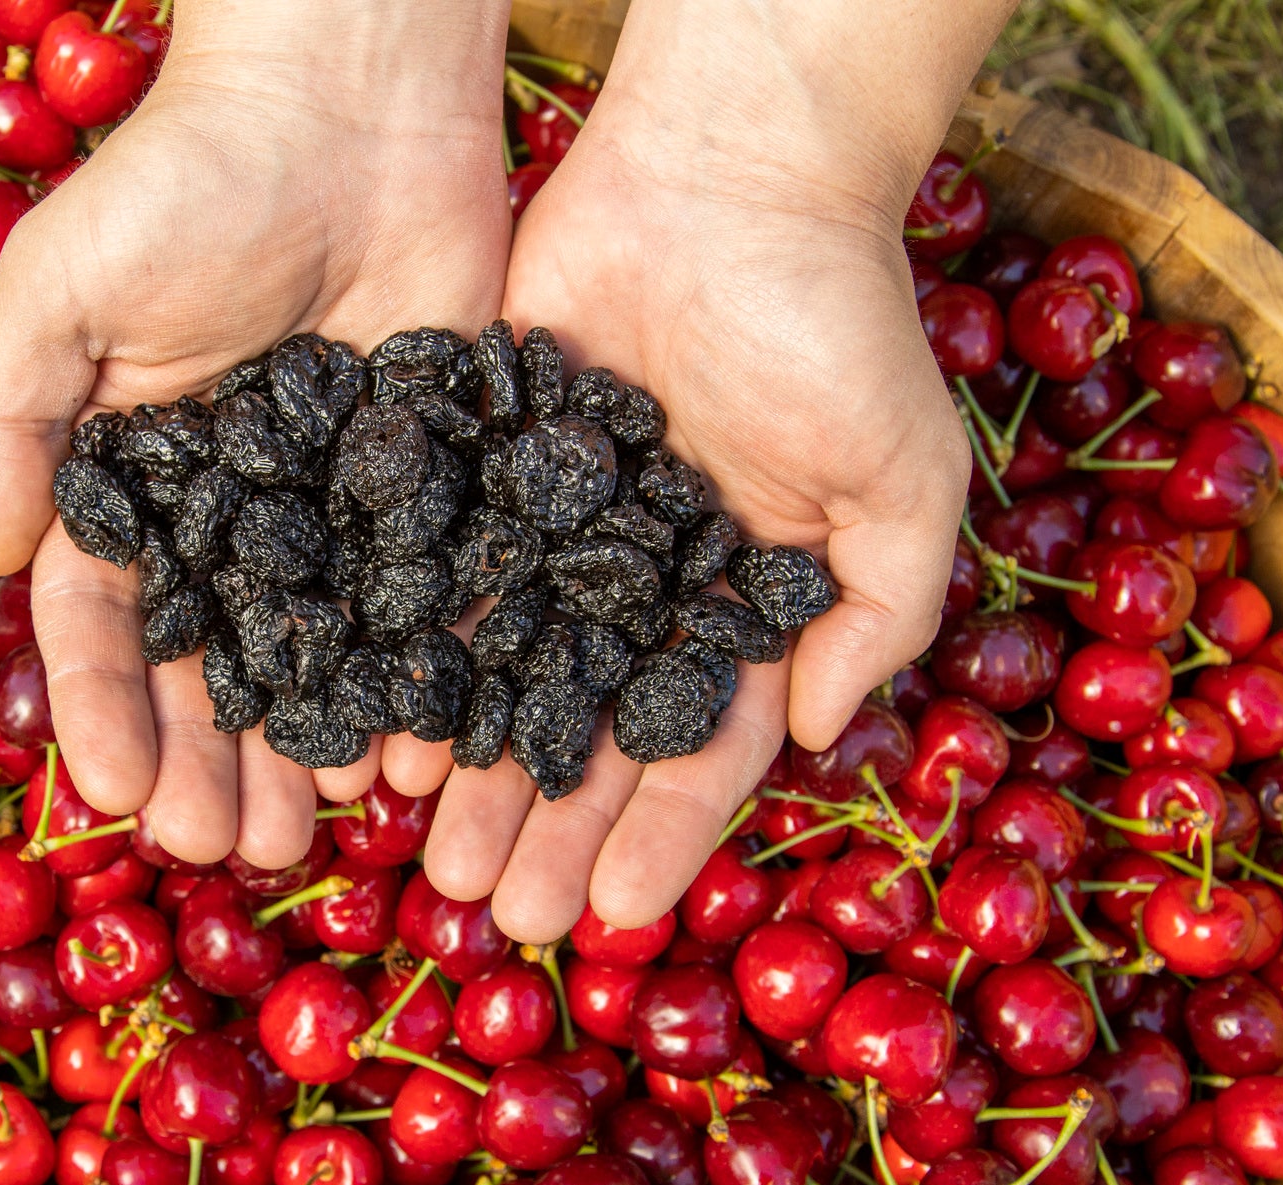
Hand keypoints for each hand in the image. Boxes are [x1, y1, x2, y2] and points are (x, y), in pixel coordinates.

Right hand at [0, 0, 510, 869]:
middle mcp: (230, 511)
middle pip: (215, 666)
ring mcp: (333, 507)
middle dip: (213, 763)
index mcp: (132, 477)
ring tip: (311, 834)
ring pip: (318, 659)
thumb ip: (14, 421)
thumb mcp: (59, 288)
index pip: (106, 622)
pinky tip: (408, 755)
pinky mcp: (428, 486)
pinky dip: (411, 684)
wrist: (351, 95)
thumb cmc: (185, 176)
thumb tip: (0, 556)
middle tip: (228, 850)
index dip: (105, 713)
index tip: (115, 798)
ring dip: (306, 749)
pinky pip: (418, 605)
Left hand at [406, 0, 1010, 943]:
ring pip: (503, 679)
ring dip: (473, 775)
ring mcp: (555, 536)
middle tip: (500, 914)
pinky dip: (413, 660)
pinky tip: (383, 735)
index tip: (618, 915)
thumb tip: (816, 736)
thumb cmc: (835, 323)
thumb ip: (877, 615)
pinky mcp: (481, 469)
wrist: (727, 171)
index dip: (661, 836)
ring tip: (430, 857)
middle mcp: (639, 589)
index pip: (696, 749)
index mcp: (737, 606)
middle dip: (548, 828)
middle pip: (585, 735)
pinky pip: (440, 583)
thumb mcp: (900, 480)